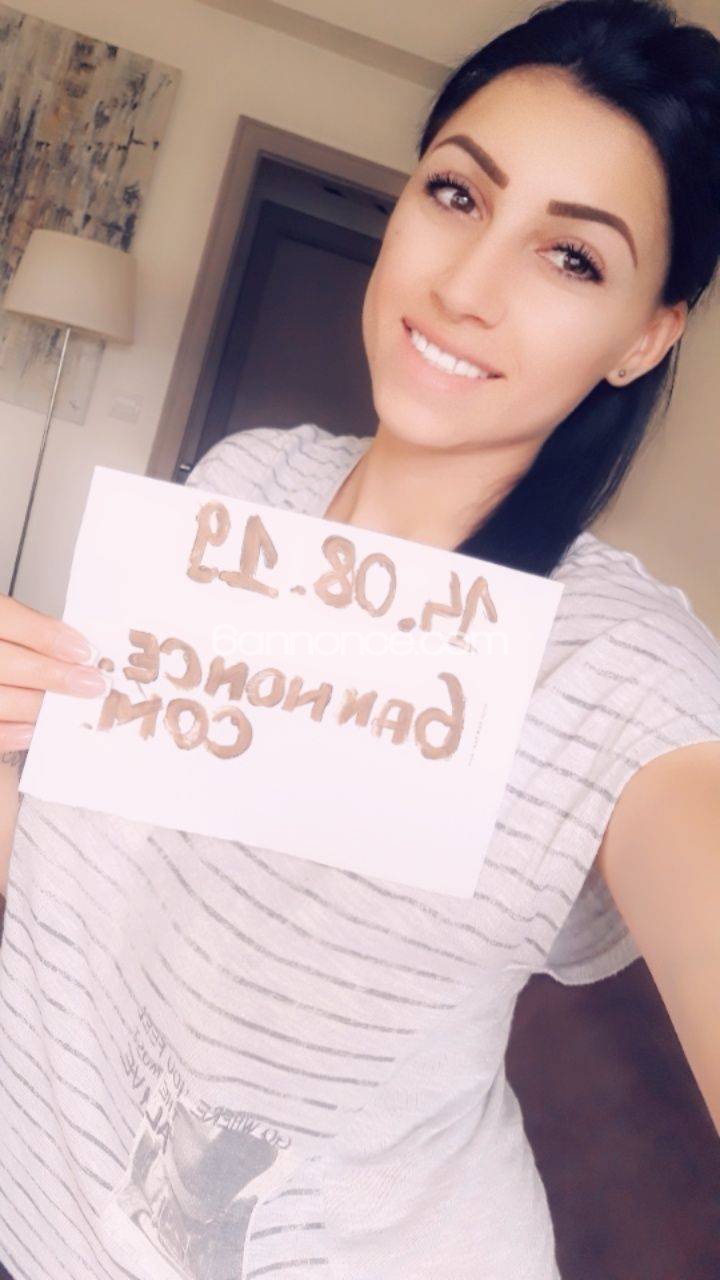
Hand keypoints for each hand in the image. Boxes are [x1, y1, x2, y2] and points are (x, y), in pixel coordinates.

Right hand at [0, 594, 107, 752]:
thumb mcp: (4, 626)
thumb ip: (29, 634)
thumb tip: (77, 653)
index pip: (6, 617)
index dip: (45, 635)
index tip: (83, 651)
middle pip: (6, 662)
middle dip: (53, 675)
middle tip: (91, 685)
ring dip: (37, 706)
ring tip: (69, 710)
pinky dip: (10, 733)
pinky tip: (33, 730)